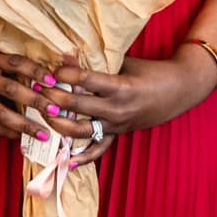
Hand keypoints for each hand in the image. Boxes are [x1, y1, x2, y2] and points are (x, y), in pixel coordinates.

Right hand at [0, 40, 91, 151]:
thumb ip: (7, 59)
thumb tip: (39, 68)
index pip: (15, 63)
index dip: (35, 71)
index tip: (53, 80)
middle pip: (12, 90)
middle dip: (35, 101)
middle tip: (55, 110)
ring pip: (1, 113)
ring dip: (24, 125)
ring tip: (44, 134)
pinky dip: (7, 132)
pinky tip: (22, 138)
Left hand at [42, 50, 210, 163]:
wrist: (180, 91)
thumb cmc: (152, 72)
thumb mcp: (125, 63)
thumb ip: (95, 63)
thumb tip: (65, 56)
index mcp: (120, 87)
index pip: (85, 80)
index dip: (64, 74)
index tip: (52, 69)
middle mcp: (117, 109)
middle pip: (77, 105)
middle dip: (53, 98)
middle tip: (37, 89)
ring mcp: (117, 125)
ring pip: (81, 130)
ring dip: (59, 123)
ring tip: (43, 114)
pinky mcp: (119, 134)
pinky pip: (99, 149)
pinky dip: (83, 157)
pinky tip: (67, 161)